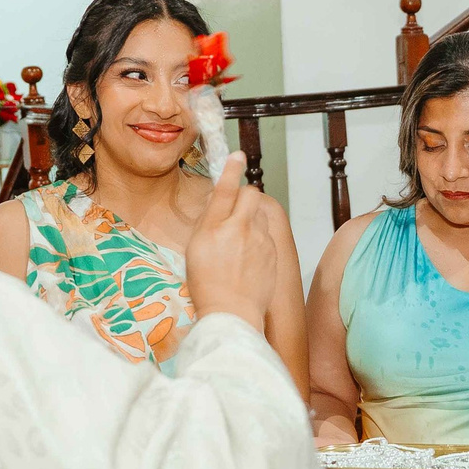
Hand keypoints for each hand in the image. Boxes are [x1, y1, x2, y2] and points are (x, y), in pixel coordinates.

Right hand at [183, 154, 276, 330]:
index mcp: (213, 228)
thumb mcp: (195, 249)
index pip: (225, 190)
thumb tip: (218, 201)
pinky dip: (259, 238)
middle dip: (245, 195)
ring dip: (251, 217)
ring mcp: (259, 240)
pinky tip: (248, 258)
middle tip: (236, 209)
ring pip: (260, 213)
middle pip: (251, 193)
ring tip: (239, 242)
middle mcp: (238, 230)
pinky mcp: (273, 251)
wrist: (231, 313)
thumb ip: (207, 222)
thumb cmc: (206, 285)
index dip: (231, 169)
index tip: (237, 155)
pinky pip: (267, 233)